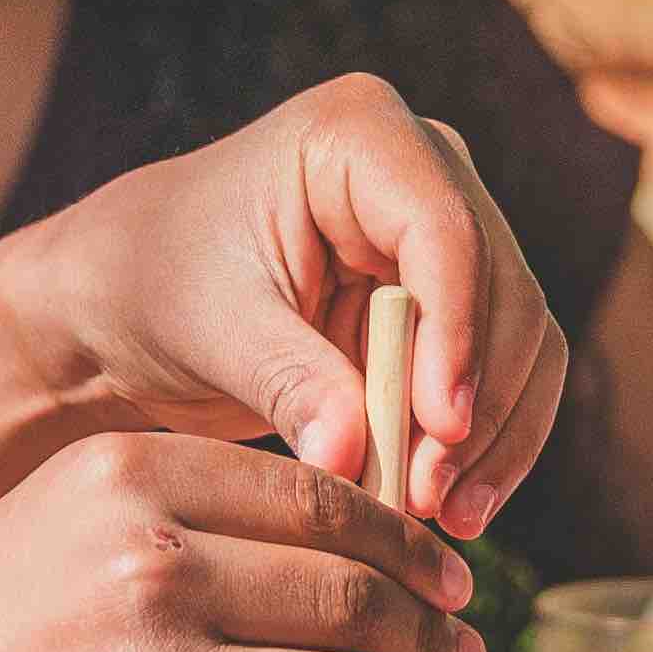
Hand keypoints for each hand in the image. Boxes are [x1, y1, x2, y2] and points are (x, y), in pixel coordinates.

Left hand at [0, 77, 571, 537]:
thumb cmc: (153, 285)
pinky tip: (455, 509)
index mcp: (358, 133)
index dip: (457, 333)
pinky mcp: (452, 304)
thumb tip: (353, 455)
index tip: (440, 428)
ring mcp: (447, 235)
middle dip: (480, 403)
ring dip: (495, 436)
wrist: (130, 301)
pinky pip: (505, 376)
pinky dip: (488, 445)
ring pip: (521, 339)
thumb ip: (287, 382)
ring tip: (446, 517)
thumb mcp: (209, 328)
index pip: (444, 232)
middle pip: (501, 288)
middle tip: (434, 499)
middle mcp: (425, 170)